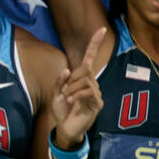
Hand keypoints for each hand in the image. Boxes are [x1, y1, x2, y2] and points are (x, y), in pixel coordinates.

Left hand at [52, 27, 105, 147]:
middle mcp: (91, 83)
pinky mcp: (97, 103)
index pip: (90, 58)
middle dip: (71, 79)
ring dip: (72, 89)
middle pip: (85, 70)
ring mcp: (96, 93)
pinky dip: (77, 95)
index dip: (95, 43)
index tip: (102, 29)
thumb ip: (60, 81)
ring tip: (66, 99)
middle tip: (63, 92)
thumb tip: (67, 70)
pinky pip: (89, 92)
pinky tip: (70, 102)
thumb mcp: (55, 93)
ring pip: (86, 81)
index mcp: (82, 78)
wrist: (65, 129)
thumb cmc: (62, 110)